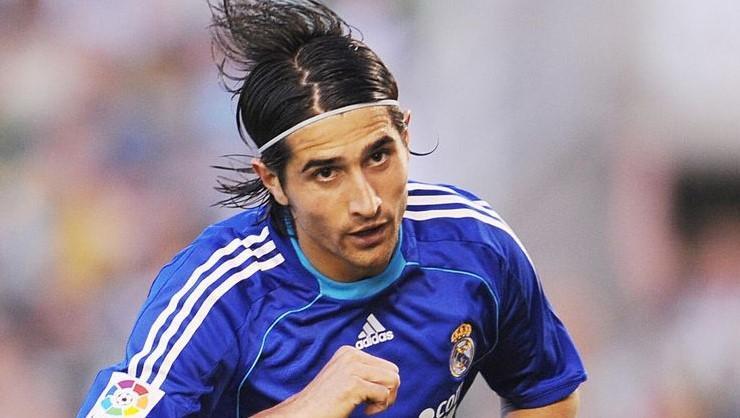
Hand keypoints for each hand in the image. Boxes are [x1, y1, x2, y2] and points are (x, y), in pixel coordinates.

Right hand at [253, 345, 400, 416]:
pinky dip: (379, 407)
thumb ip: (364, 371)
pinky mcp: (354, 384)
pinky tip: (364, 410)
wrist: (305, 412)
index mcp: (349, 352)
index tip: (370, 396)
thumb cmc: (324, 400)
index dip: (383, 384)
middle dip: (389, 391)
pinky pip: (384, 394)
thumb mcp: (345, 376)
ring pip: (393, 381)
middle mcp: (351, 356)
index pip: (386, 365)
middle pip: (393, 371)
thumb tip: (393, 377)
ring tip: (370, 406)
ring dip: (386, 399)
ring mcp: (352, 369)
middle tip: (374, 403)